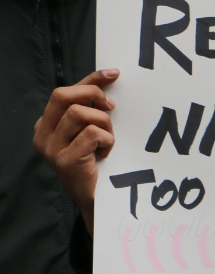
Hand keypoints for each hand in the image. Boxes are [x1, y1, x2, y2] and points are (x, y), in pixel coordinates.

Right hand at [33, 69, 118, 236]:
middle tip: (111, 108)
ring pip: (80, 114)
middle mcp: (42, 135)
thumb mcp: (91, 131)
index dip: (90, 80)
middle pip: (63, 96)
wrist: (97, 199)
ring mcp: (51, 149)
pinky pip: (91, 134)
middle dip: (92, 95)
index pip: (64, 92)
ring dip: (104, 123)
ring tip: (108, 140)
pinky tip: (107, 152)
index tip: (113, 74)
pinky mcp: (65, 160)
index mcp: (46, 125)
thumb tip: (109, 79)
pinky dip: (107, 139)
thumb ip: (91, 109)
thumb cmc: (97, 163)